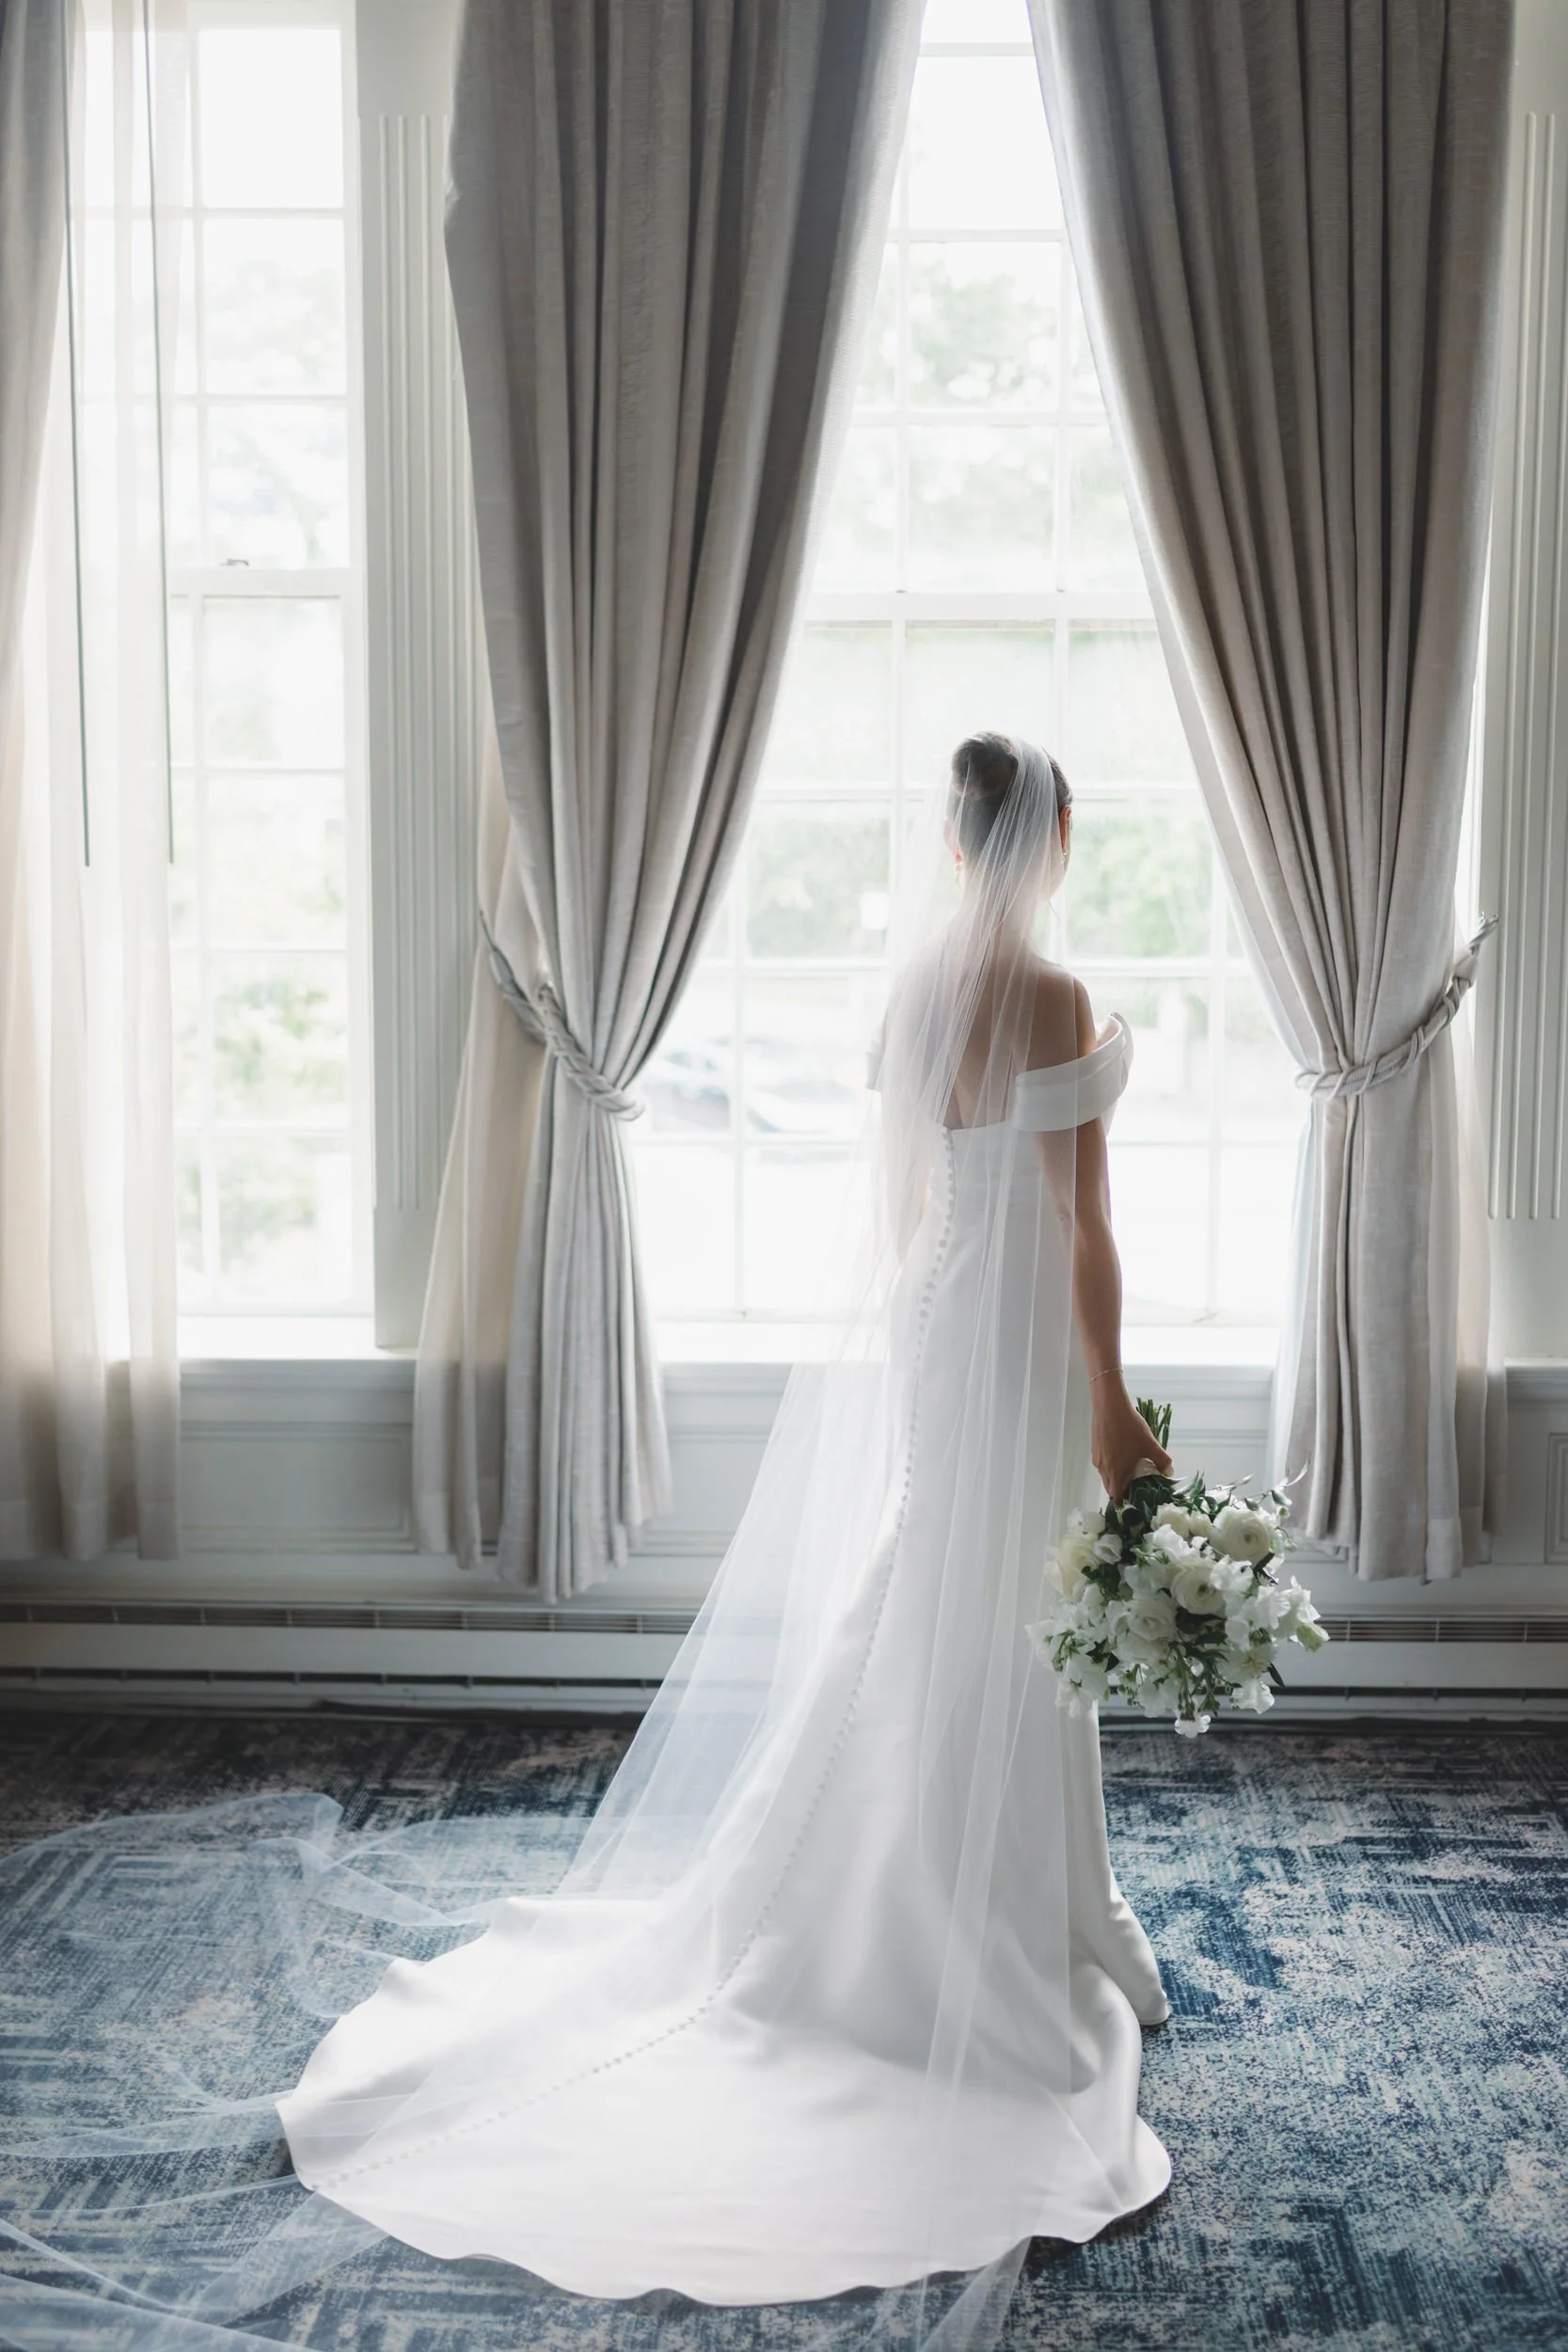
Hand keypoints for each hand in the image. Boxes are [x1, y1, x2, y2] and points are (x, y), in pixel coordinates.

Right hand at [1091, 1375, 1172, 1501]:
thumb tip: (1169, 1473)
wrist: (1109, 1406)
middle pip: (1110, 1487)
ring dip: (1116, 1476)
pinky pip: (1103, 1463)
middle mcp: (1104, 1469)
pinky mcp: (1095, 1448)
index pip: (1116, 1497)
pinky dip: (1111, 1464)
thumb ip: (1161, 1461)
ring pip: (1106, 1475)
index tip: (1133, 1503)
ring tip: (1131, 1467)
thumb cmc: (1129, 1427)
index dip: (1124, 1503)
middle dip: (1122, 1490)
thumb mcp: (1150, 1444)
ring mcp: (1097, 1458)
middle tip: (1136, 1485)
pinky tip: (1121, 1452)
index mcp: (1117, 1472)